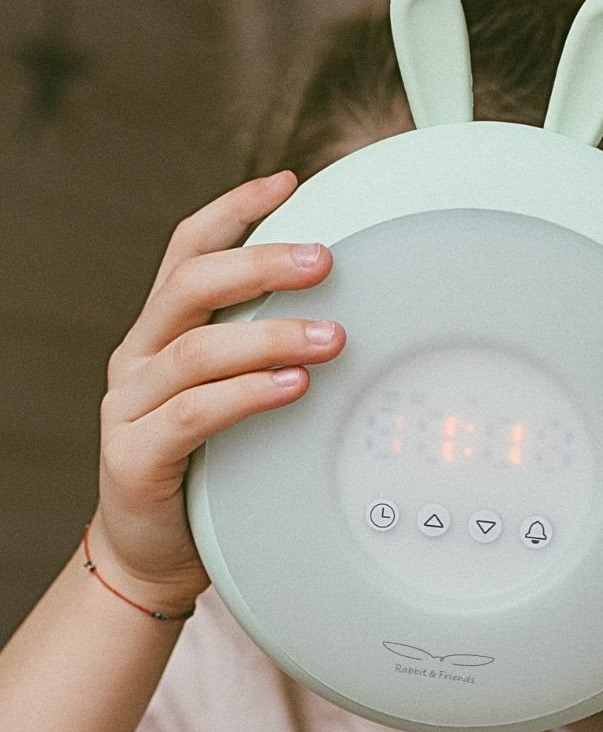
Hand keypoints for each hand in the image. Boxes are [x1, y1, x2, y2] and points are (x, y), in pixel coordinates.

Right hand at [89, 171, 345, 611]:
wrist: (150, 549)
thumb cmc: (203, 464)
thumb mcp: (228, 390)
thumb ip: (260, 349)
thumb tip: (343, 311)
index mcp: (162, 330)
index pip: (189, 250)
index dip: (234, 211)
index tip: (287, 182)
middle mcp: (140, 356)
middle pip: (192, 284)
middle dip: (260, 264)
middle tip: (324, 260)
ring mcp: (130, 404)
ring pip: (197, 348)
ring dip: (269, 335)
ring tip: (330, 338)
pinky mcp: (134, 455)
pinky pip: (195, 414)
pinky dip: (248, 394)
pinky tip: (292, 386)